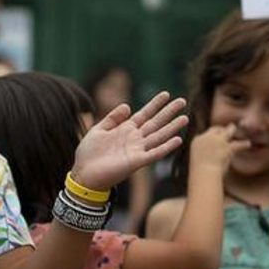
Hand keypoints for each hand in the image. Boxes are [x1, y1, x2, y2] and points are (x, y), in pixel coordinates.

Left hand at [69, 91, 188, 191]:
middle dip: (169, 112)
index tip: (166, 94)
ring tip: (185, 118)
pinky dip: (166, 147)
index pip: (144, 114)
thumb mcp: (98, 130)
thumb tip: (127, 105)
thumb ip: (112, 118)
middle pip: (156, 123)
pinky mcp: (137, 162)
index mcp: (125, 129)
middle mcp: (135, 139)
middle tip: (182, 101)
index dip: (155, 104)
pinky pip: (155, 153)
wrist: (83, 174)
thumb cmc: (89, 154)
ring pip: (159, 136)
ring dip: (172, 128)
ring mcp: (137, 150)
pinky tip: (178, 140)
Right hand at [188, 123, 250, 176]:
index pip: (206, 134)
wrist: (203, 175)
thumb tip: (212, 156)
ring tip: (234, 128)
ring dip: (232, 129)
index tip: (215, 137)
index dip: (212, 135)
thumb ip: (204, 154)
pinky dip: (243, 144)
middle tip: (225, 129)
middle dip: (221, 129)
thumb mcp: (197, 160)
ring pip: (227, 131)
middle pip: (215, 129)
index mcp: (197, 141)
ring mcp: (217, 141)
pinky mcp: (227, 147)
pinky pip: (237, 144)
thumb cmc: (199, 173)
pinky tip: (248, 144)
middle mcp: (207, 138)